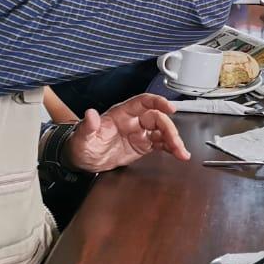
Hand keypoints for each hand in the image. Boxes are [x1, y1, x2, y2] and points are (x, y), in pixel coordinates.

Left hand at [64, 94, 190, 171]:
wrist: (83, 161)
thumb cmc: (82, 145)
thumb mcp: (82, 137)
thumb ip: (88, 126)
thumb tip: (90, 114)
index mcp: (121, 114)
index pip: (143, 102)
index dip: (158, 102)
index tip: (169, 107)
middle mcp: (134, 121)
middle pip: (157, 118)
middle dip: (169, 129)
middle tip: (175, 142)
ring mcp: (140, 133)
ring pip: (162, 131)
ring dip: (174, 140)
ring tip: (182, 153)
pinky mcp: (143, 145)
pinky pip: (161, 144)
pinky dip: (171, 148)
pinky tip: (179, 154)